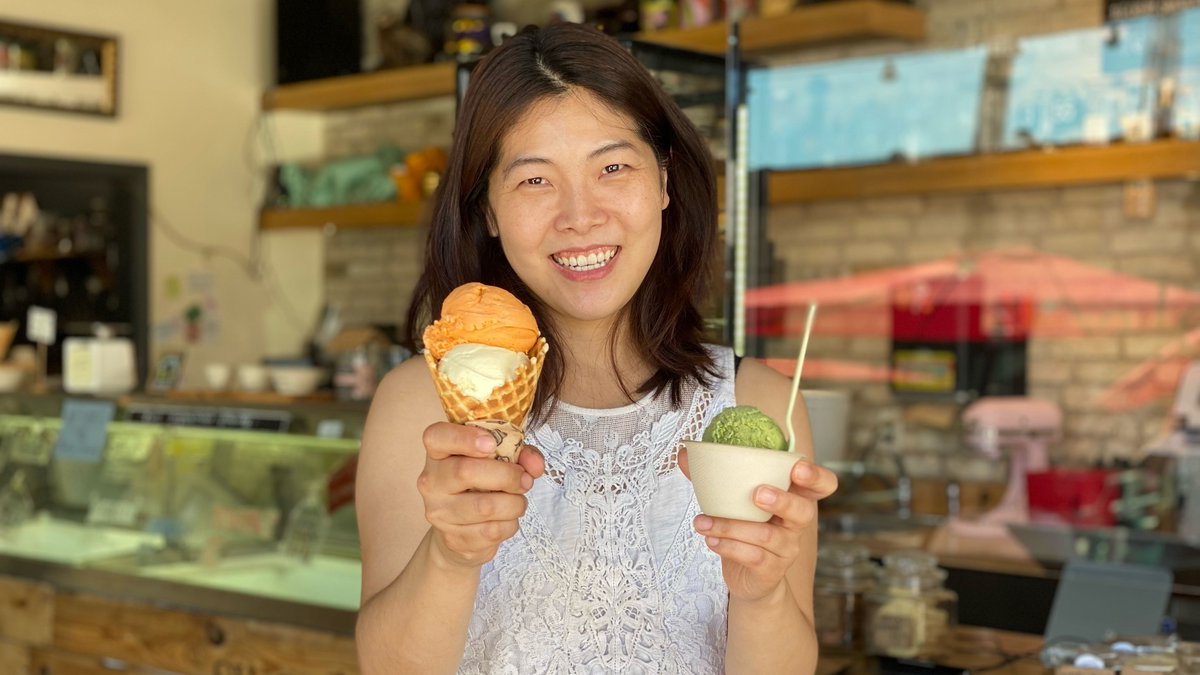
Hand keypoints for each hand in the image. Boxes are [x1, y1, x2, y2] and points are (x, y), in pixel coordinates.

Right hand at [418, 422, 544, 568]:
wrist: (462, 530)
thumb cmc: (482, 483)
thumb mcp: (500, 458)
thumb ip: (520, 453)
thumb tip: (535, 465)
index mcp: (438, 453)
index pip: (437, 437)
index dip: (463, 437)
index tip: (491, 443)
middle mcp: (431, 481)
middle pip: (466, 472)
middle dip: (506, 475)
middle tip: (524, 480)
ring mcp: (439, 512)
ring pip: (485, 506)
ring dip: (514, 503)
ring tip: (518, 501)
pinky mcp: (453, 539)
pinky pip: (492, 531)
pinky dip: (510, 524)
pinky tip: (507, 519)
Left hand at [679, 449, 836, 601]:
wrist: (747, 577)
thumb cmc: (744, 528)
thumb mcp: (733, 501)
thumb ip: (713, 477)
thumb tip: (684, 454)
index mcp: (793, 498)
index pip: (822, 485)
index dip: (816, 476)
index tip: (798, 467)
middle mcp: (796, 523)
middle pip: (803, 511)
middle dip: (782, 500)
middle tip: (757, 494)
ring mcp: (786, 548)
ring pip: (767, 535)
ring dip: (731, 526)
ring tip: (702, 522)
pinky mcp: (772, 570)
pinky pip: (753, 557)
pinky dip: (729, 547)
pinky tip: (711, 541)